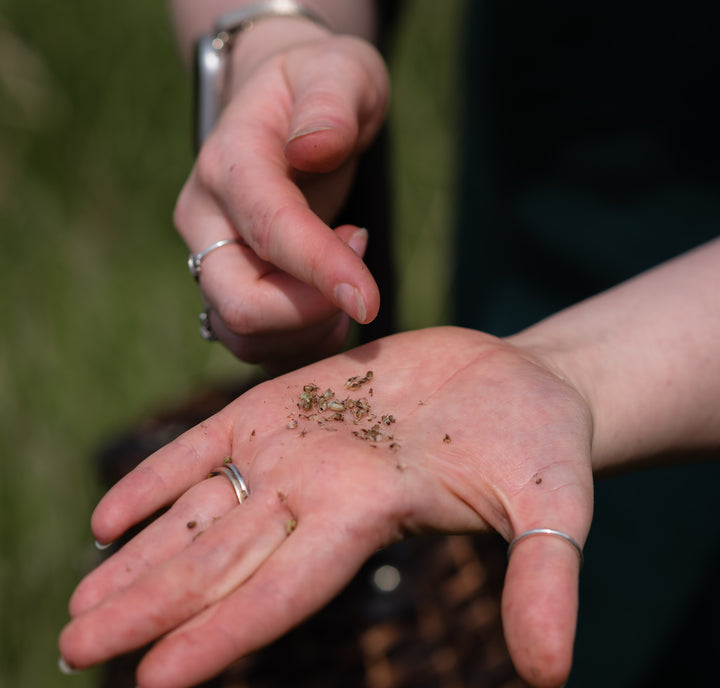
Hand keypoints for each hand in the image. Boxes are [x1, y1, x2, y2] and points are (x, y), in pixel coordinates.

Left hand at [59, 327, 593, 687]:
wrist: (523, 388)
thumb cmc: (544, 450)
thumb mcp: (554, 508)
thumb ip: (543, 583)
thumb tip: (552, 677)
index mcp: (363, 517)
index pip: (276, 592)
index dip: (215, 636)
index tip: (147, 682)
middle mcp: (313, 496)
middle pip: (214, 564)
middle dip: (143, 609)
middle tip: (70, 652)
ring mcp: (293, 452)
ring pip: (198, 514)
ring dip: (136, 562)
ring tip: (76, 609)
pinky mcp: (286, 405)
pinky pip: (205, 445)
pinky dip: (156, 478)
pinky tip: (106, 518)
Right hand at [176, 28, 388, 368]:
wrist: (285, 111)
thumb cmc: (318, 89)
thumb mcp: (339, 71)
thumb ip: (331, 101)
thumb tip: (315, 146)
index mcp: (229, 163)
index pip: (269, 231)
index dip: (320, 271)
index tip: (369, 300)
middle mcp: (205, 222)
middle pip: (241, 306)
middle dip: (311, 313)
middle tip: (359, 279)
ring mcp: (210, 263)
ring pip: (248, 339)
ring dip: (309, 332)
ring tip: (348, 286)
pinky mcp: (227, 294)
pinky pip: (260, 349)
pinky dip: (303, 344)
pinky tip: (334, 309)